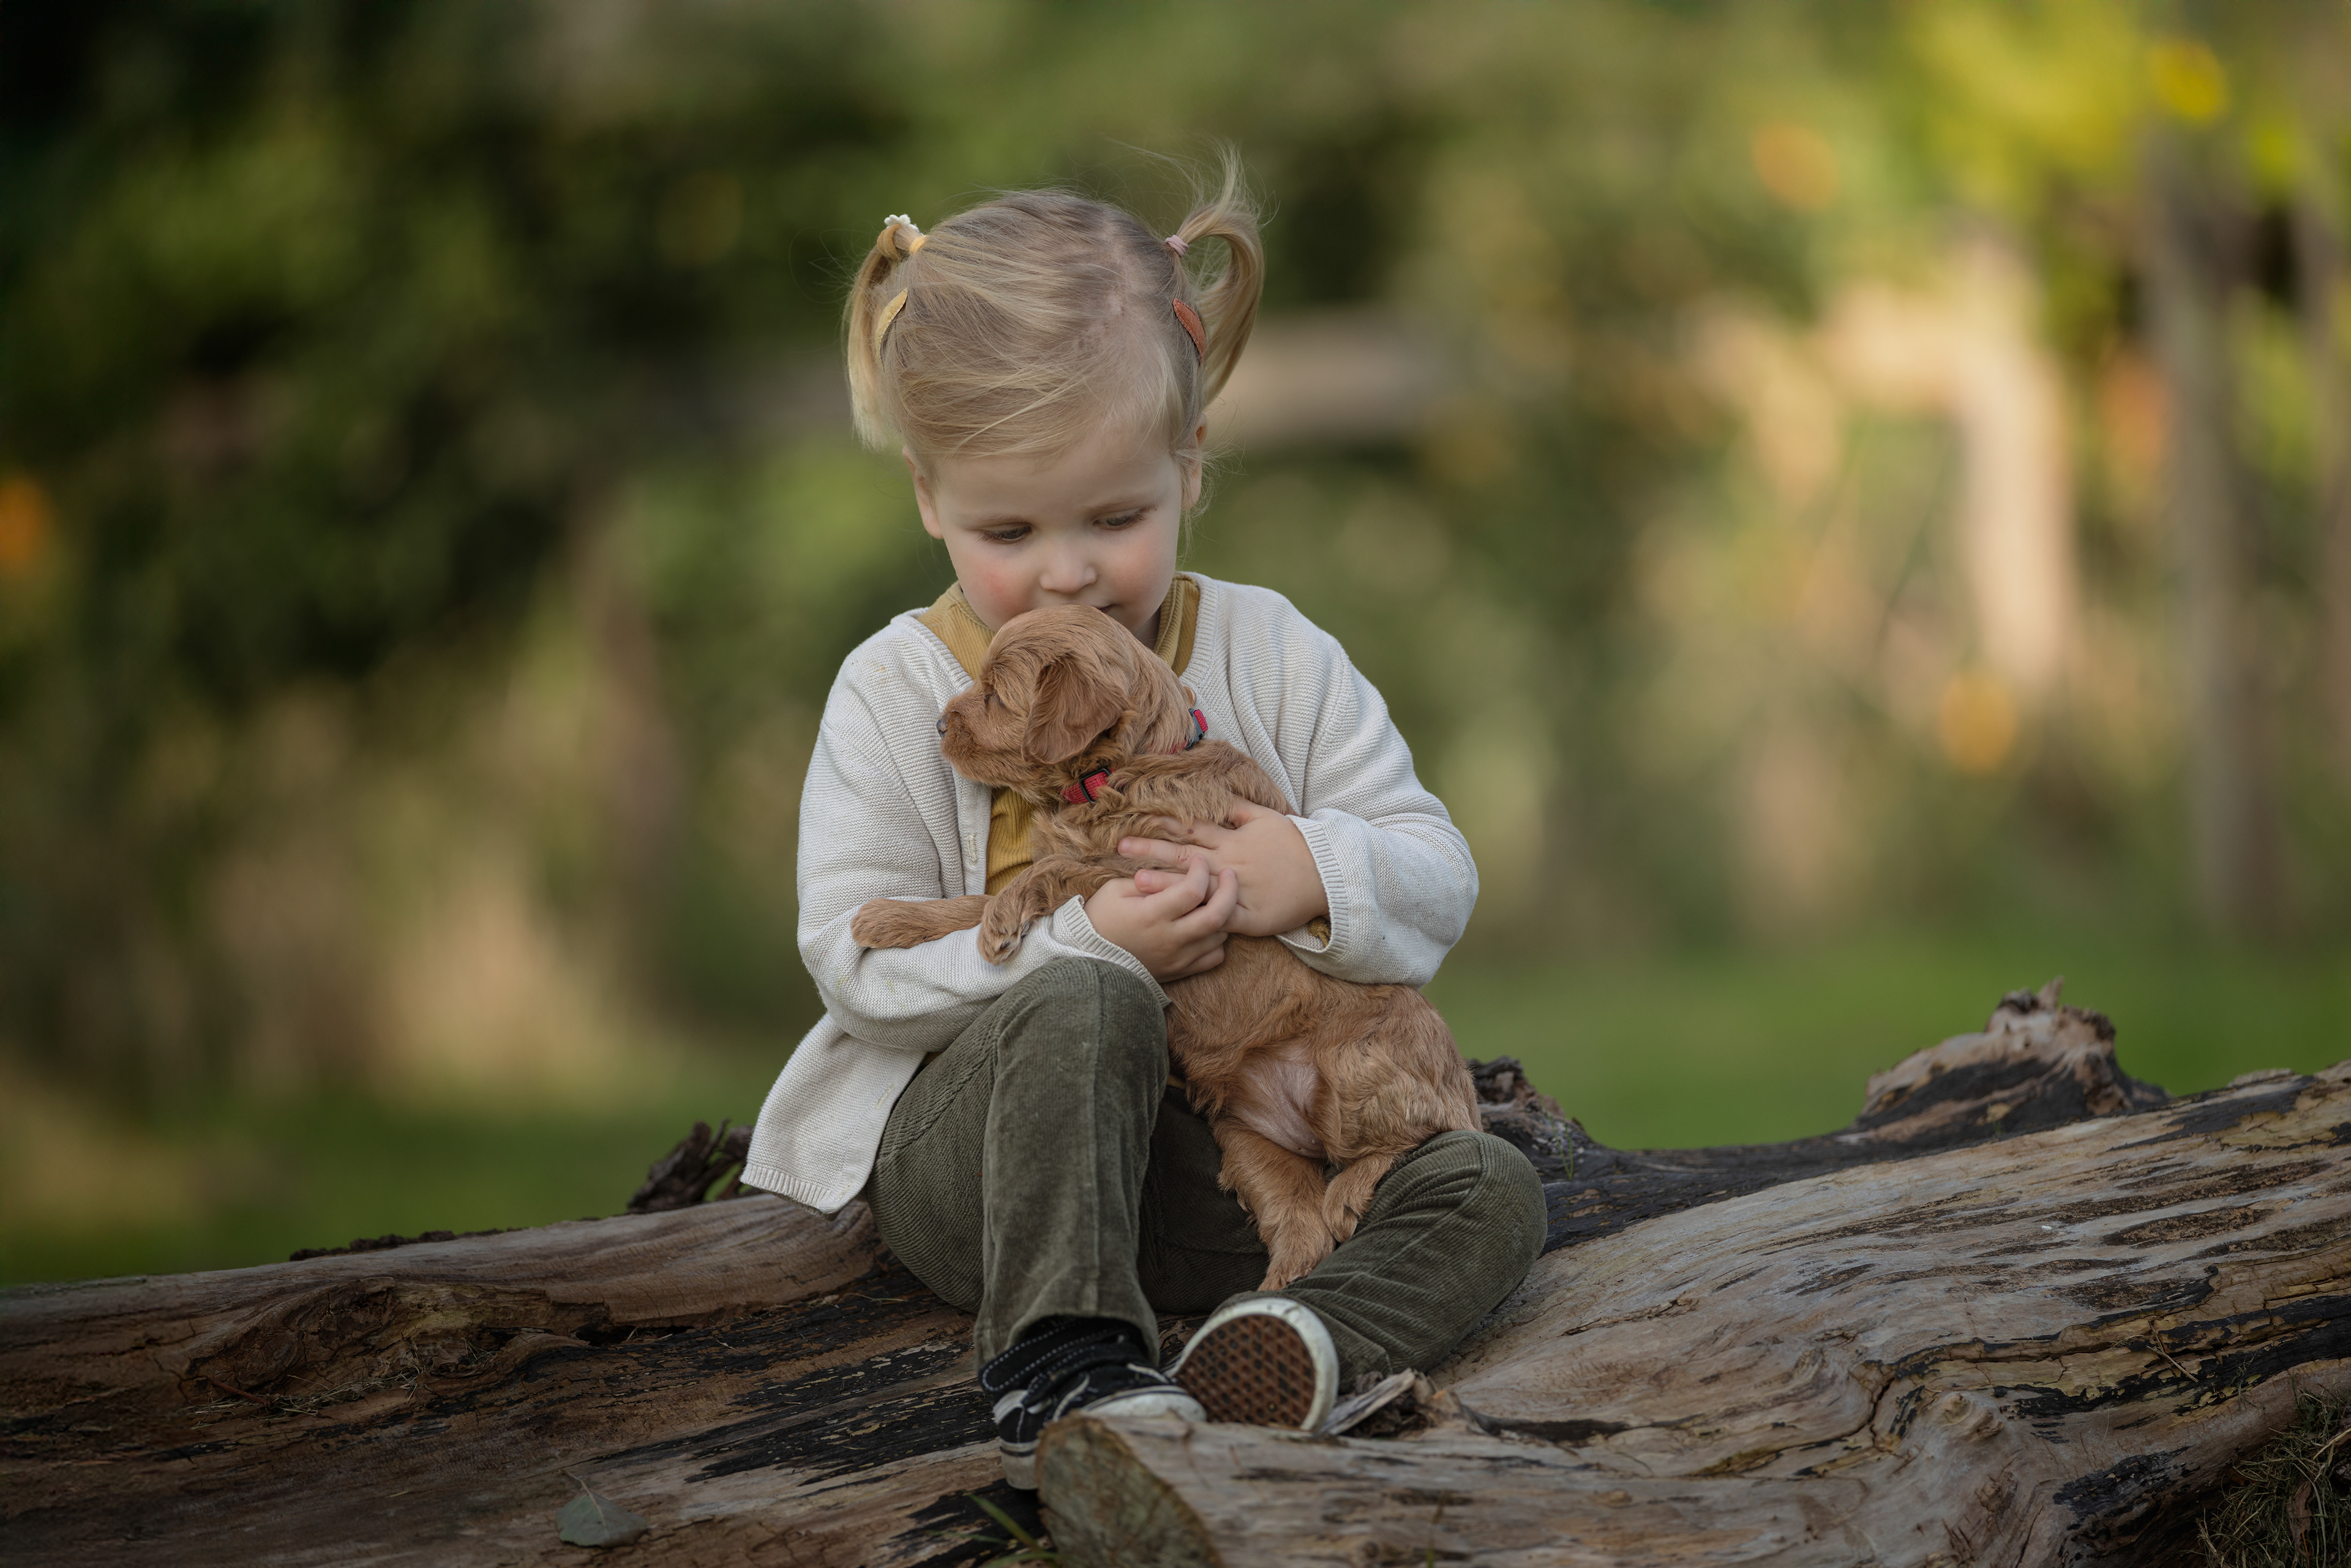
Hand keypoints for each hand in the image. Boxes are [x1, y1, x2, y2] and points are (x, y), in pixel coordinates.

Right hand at [1083, 851, 1239, 980]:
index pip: (1192, 890)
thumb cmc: (1099, 919)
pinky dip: (1218, 941)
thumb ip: (1150, 881)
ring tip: (1217, 898)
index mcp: (1151, 915)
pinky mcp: (1181, 971)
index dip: (1200, 870)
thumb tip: (1178, 870)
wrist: (1090, 962)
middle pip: (1217, 916)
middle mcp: (1170, 939)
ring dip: (1225, 915)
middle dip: (1230, 891)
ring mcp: (1178, 958)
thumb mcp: (1115, 891)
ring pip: (1220, 936)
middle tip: (1230, 875)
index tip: (1198, 860)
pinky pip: (1214, 957)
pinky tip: (1208, 927)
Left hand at [1120, 801, 1327, 937]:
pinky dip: (1196, 915)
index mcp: (1231, 840)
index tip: (1136, 819)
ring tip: (1135, 882)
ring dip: (1165, 883)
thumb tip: (1215, 795)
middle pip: (1184, 855)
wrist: (1325, 873)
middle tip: (1119, 847)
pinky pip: (1218, 916)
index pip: (1190, 829)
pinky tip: (1177, 917)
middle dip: (1151, 851)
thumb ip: (1238, 808)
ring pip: (1195, 885)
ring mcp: (1236, 889)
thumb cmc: (1296, 844)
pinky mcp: (1246, 916)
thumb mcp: (1267, 817)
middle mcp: (1229, 862)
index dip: (1162, 824)